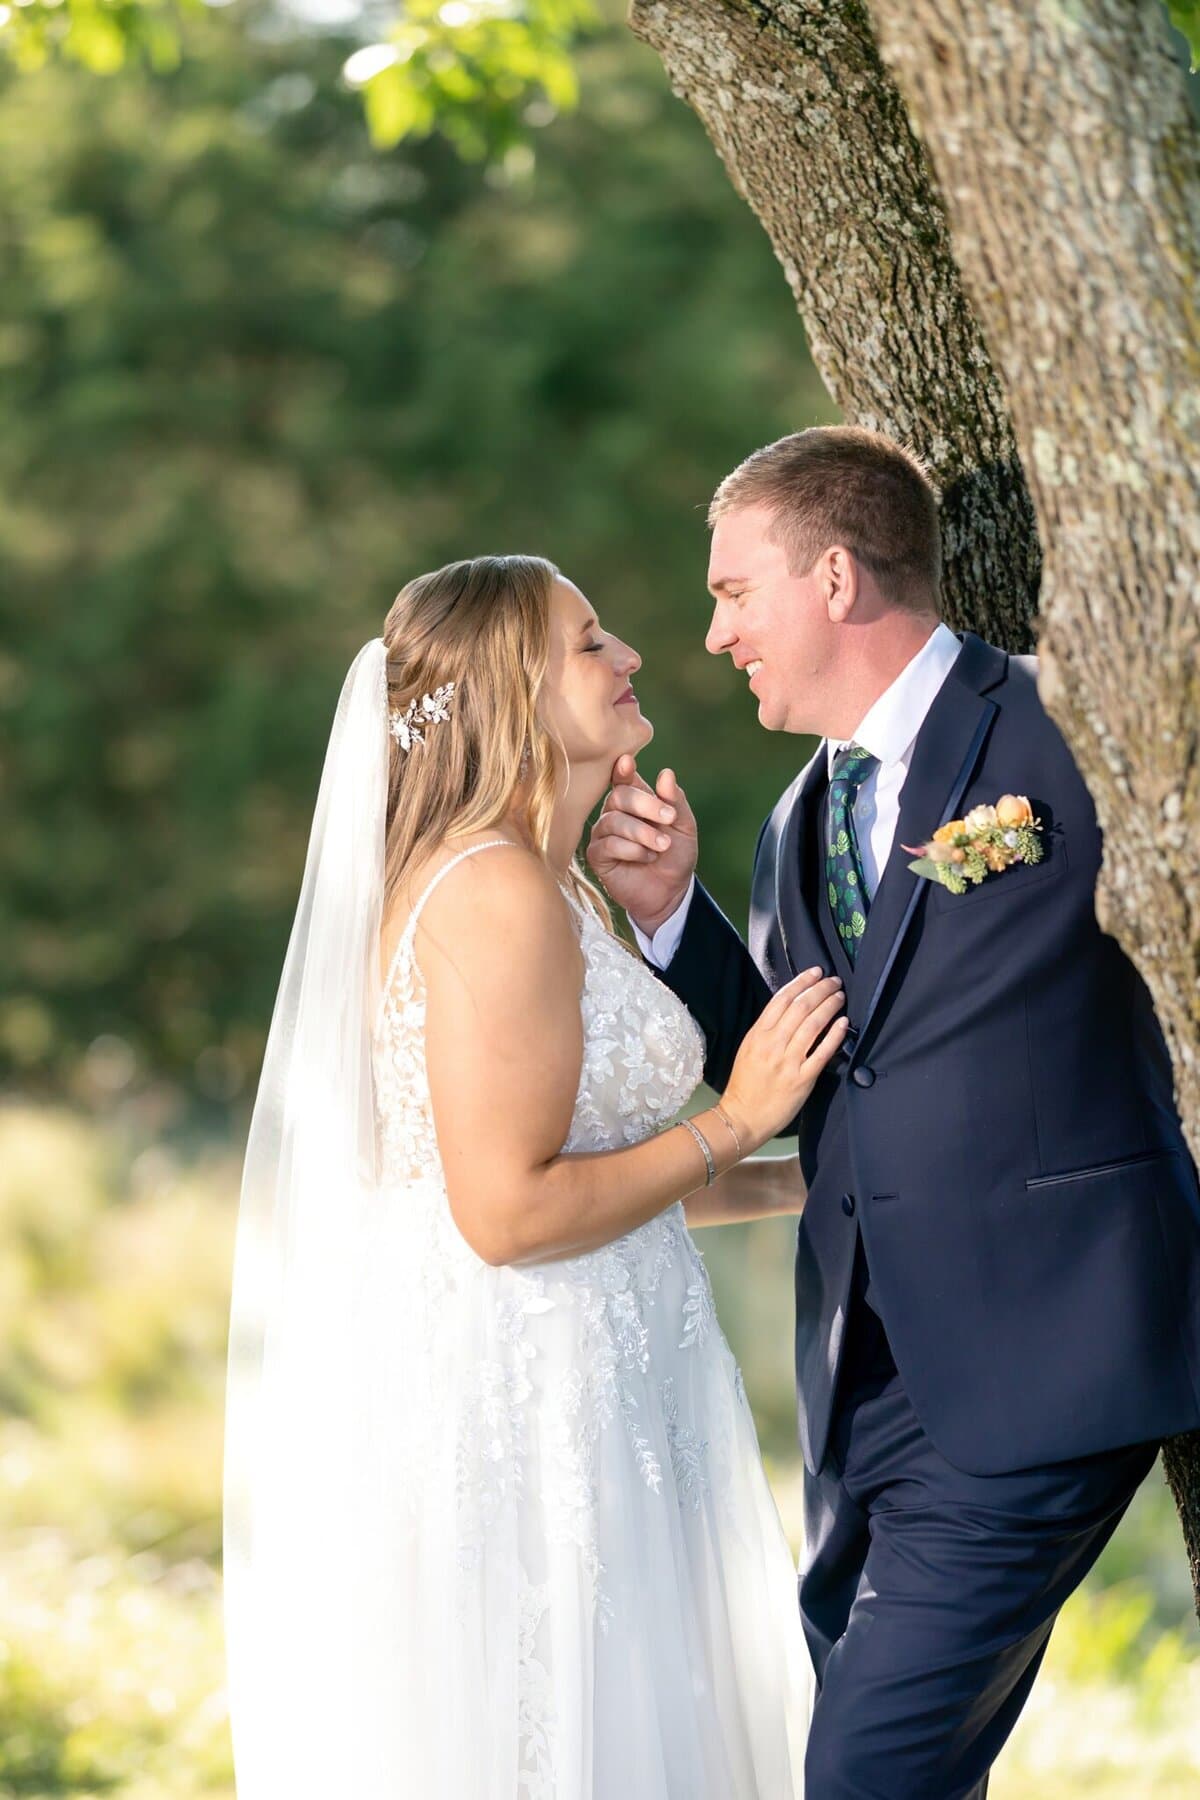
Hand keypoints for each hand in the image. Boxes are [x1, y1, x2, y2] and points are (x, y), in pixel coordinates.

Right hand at [587, 755, 698, 935]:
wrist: (671, 892)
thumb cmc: (675, 856)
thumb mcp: (683, 827)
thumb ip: (675, 801)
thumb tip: (666, 773)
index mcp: (634, 801)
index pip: (623, 779)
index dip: (623, 770)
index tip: (628, 763)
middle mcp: (614, 813)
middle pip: (619, 796)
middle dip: (645, 804)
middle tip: (669, 818)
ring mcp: (603, 834)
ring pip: (614, 821)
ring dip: (643, 833)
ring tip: (662, 846)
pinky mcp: (597, 856)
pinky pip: (608, 844)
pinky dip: (632, 850)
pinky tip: (646, 858)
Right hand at [721, 970, 847, 1151]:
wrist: (743, 1116)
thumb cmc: (745, 1083)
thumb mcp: (749, 1048)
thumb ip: (767, 1030)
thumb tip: (791, 1009)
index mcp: (758, 1034)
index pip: (782, 999)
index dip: (801, 982)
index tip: (816, 972)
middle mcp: (773, 1044)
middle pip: (800, 1007)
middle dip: (820, 990)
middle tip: (834, 981)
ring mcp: (788, 1061)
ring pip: (813, 1025)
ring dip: (829, 1006)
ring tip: (840, 997)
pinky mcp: (802, 1079)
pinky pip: (822, 1052)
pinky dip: (834, 1035)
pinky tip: (843, 1023)